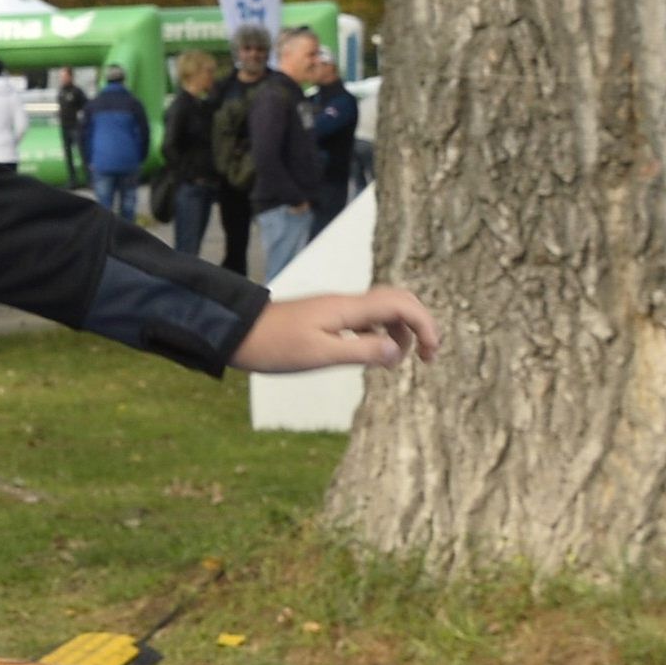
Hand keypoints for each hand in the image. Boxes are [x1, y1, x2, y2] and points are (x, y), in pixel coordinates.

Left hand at [231, 285, 439, 373]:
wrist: (234, 333)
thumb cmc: (272, 346)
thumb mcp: (319, 354)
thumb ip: (361, 351)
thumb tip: (398, 351)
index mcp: (347, 308)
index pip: (402, 304)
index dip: (425, 325)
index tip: (431, 354)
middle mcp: (345, 303)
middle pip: (398, 302)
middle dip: (419, 325)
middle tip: (427, 357)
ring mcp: (334, 309)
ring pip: (381, 312)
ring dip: (399, 332)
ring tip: (397, 362)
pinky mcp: (324, 318)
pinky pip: (363, 320)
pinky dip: (377, 334)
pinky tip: (372, 354)